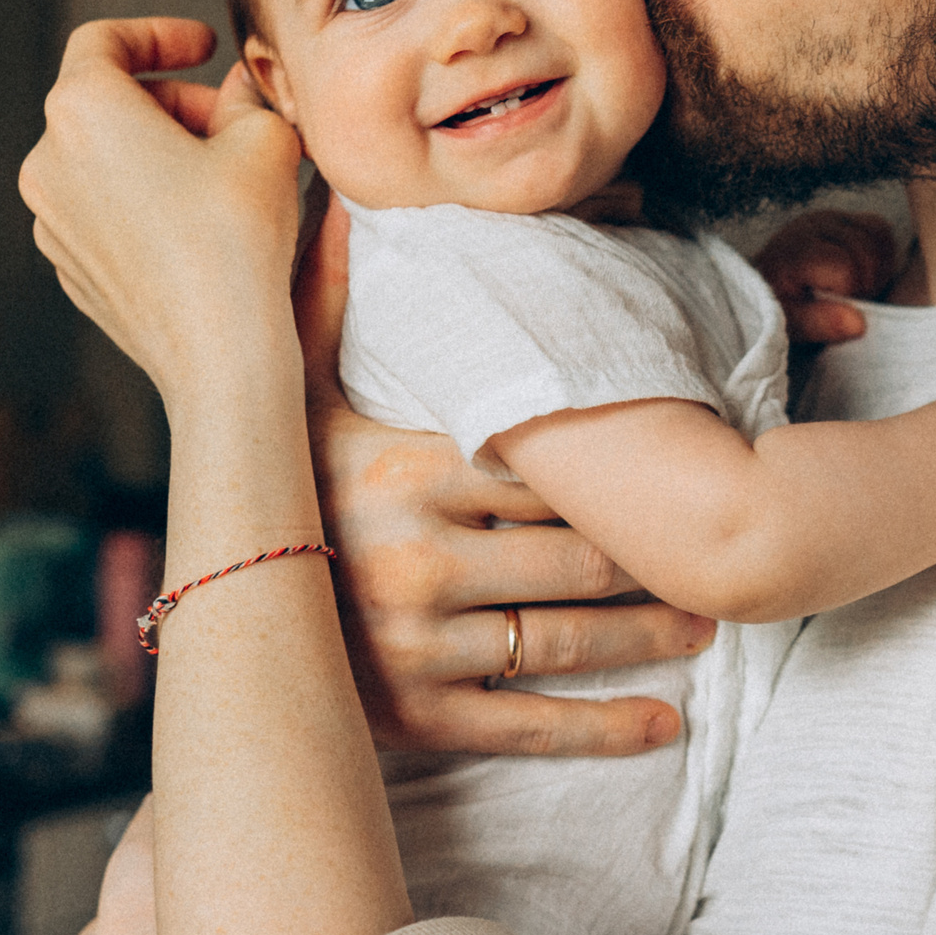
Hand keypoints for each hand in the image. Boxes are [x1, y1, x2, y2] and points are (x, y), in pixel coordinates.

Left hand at [19, 20, 304, 402]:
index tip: (203, 47)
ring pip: (102, 158)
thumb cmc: (236, 238)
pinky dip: (143, 199)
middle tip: (234, 123)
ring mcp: (50, 218)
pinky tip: (199, 225)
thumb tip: (239, 89)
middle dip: (173, 102)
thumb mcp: (265, 139)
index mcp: (83, 110)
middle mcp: (47, 160)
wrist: (217, 348)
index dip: (160, 34)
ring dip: (158, 151)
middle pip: (106, 102)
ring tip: (223, 177)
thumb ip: (246, 97)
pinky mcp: (67, 264)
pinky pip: (102, 209)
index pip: (105, 40)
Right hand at [296, 200, 716, 754]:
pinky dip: (608, 728)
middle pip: (575, 555)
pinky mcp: (417, 718)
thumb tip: (349, 206)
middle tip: (723, 551)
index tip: (690, 457)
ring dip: (651, 634)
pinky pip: (530, 726)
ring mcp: (418, 646)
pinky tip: (669, 724)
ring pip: (567, 639)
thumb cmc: (268, 491)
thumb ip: (324, 300)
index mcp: (404, 471)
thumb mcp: (290, 391)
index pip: (549, 467)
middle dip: (657, 557)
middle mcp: (417, 562)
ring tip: (709, 621)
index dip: (625, 468)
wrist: (212, 627)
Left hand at [754, 210, 898, 344]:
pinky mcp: (845, 217)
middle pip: (867, 251)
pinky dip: (881, 253)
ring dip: (877, 268)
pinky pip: (880, 228)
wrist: (767, 283)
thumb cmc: (780, 305)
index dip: (851, 294)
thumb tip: (859, 323)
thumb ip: (821, 324)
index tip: (836, 307)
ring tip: (855, 287)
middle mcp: (811, 225)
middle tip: (848, 300)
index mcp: (794, 251)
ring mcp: (829, 217)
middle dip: (867, 283)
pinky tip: (864, 272)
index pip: (847, 270)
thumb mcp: (791, 323)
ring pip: (878, 235)